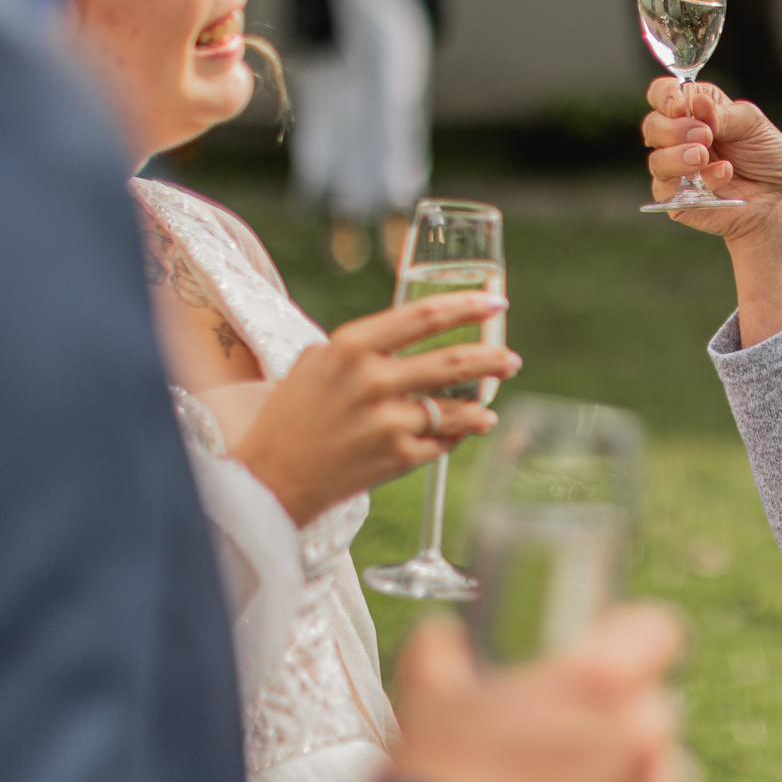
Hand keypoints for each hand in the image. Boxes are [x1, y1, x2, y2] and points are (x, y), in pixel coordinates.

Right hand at [233, 292, 518, 524]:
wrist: (270, 478)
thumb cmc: (291, 415)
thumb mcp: (316, 362)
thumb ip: (362, 345)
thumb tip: (411, 333)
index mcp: (351, 347)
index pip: (424, 316)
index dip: (467, 307)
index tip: (496, 303)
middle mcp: (373, 380)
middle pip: (453, 361)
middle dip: (493, 359)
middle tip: (511, 359)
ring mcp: (389, 421)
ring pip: (458, 408)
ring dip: (482, 406)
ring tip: (489, 405)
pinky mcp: (398, 457)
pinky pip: (444, 442)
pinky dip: (457, 436)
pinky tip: (462, 433)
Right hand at [387, 608, 690, 781]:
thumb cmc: (438, 781)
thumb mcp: (429, 696)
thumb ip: (445, 652)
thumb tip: (442, 639)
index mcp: (598, 686)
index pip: (659, 631)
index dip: (632, 635)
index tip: (604, 647)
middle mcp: (635, 744)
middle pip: (656, 705)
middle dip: (619, 709)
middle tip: (566, 722)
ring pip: (661, 771)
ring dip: (630, 768)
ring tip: (573, 778)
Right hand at [639, 77, 781, 242]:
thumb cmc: (768, 157)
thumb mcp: (752, 123)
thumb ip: (721, 113)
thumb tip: (695, 100)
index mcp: (696, 111)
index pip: (661, 94)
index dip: (665, 96)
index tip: (680, 106)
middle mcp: (680, 139)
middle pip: (652, 125)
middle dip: (674, 128)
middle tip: (705, 135)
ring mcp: (678, 170)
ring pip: (656, 160)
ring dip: (678, 155)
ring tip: (704, 157)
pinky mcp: (679, 199)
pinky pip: (669, 190)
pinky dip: (698, 179)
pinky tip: (723, 175)